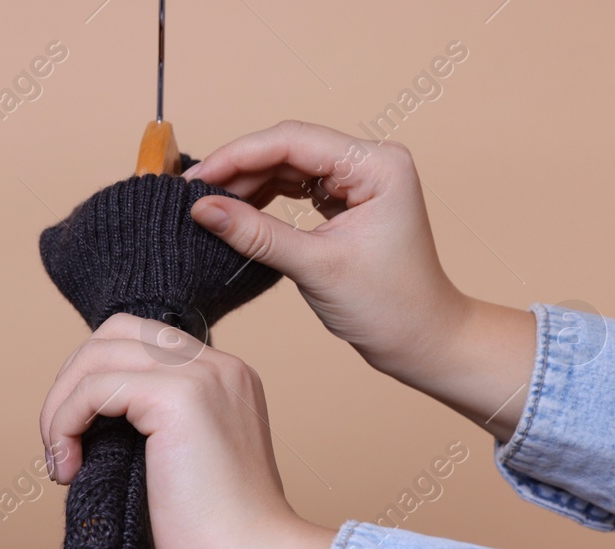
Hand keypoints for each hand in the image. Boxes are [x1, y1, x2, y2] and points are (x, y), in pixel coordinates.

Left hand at [39, 313, 335, 548]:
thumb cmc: (214, 537)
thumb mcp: (178, 463)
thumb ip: (147, 428)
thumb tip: (84, 418)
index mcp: (223, 377)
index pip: (139, 341)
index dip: (93, 380)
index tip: (79, 440)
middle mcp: (218, 365)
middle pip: (114, 332)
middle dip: (70, 383)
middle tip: (59, 446)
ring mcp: (202, 375)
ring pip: (97, 356)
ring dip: (60, 408)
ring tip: (60, 462)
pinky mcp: (179, 397)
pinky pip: (94, 388)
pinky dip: (64, 423)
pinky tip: (68, 469)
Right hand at [184, 121, 535, 436]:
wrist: (421, 340)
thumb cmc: (389, 307)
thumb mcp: (316, 267)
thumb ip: (256, 234)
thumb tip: (203, 209)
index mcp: (377, 165)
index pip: (293, 141)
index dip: (238, 156)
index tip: (196, 178)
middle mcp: (371, 162)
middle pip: (289, 148)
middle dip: (239, 168)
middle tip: (192, 193)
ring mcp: (360, 180)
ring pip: (289, 166)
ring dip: (248, 183)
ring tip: (209, 204)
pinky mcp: (349, 201)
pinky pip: (297, 187)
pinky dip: (265, 198)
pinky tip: (237, 212)